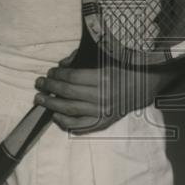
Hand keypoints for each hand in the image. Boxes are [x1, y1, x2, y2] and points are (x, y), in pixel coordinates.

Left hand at [34, 52, 157, 133]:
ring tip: (40, 99)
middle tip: (39, 83)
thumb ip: (82, 59)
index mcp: (104, 77)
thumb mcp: (106, 58)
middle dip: (50, 87)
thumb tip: (62, 65)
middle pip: (68, 93)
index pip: (72, 77)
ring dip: (52, 105)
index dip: (57, 75)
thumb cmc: (124, 68)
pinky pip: (81, 126)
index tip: (50, 72)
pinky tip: (55, 117)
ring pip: (70, 110)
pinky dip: (66, 123)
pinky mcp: (104, 122)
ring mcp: (103, 112)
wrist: (145, 86)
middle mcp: (103, 96)